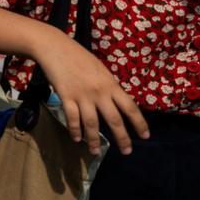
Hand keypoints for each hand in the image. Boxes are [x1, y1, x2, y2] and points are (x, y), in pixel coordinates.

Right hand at [35, 28, 148, 154]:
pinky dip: (75, 130)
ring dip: (94, 140)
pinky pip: (72, 118)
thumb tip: (115, 104)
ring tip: (95, 151)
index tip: (145, 136)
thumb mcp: (100, 70)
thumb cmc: (78, 56)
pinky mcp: (66, 97)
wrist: (55, 47)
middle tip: (126, 151)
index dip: (139, 123)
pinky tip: (77, 139)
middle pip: (114, 120)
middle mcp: (99, 92)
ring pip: (92, 123)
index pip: (130, 107)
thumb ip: (108, 86)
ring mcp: (82, 95)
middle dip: (122, 138)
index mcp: (111, 84)